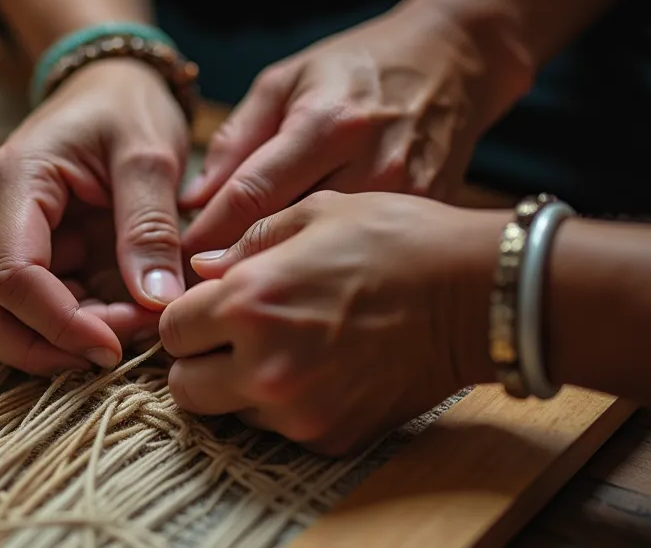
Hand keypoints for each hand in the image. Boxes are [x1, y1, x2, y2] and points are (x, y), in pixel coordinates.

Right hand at [0, 58, 190, 374]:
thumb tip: (157, 303)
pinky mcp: (28, 256)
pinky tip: (126, 313)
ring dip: (62, 342)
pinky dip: (76, 327)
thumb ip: (150, 228)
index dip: (59, 325)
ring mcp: (2, 239)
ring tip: (131, 327)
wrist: (113, 84)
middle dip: (48, 347)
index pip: (12, 278)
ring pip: (3, 323)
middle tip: (119, 348)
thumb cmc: (129, 108)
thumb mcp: (150, 156)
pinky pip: (37, 311)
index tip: (116, 347)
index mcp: (15, 182)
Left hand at [159, 191, 505, 455]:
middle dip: (202, 360)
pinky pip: (281, 428)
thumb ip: (246, 241)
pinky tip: (324, 366)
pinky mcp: (330, 437)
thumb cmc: (399, 239)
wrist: (479, 294)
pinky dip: (288, 405)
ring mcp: (298, 409)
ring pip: (230, 411)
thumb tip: (202, 267)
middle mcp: (264, 365)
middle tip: (235, 337)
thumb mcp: (317, 212)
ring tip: (288, 346)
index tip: (211, 309)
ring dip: (241, 385)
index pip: (171, 330)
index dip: (189, 316)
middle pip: (185, 387)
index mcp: (248, 301)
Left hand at [180, 5, 528, 253]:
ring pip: (326, 254)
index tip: (175, 261)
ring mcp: (406, 199)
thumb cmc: (357, 67)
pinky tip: (298, 283)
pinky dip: (326, 268)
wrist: (452, 63)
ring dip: (279, 276)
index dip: (207, 234)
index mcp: (329, 124)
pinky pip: (364, 252)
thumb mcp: (287, 81)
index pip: (251, 195)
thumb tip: (194, 202)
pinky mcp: (428, 217)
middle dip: (236, 264)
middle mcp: (372, 165)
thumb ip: (238, 140)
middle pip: (289, 234)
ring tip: (239, 296)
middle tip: (196, 286)